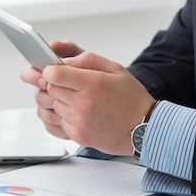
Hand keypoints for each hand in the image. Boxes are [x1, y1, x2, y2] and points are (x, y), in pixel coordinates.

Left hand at [22, 41, 154, 154]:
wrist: (145, 129)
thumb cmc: (131, 98)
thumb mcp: (115, 69)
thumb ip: (87, 60)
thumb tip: (64, 61)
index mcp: (93, 83)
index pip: (54, 74)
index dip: (50, 70)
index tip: (53, 70)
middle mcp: (84, 103)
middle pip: (50, 89)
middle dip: (55, 84)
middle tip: (67, 84)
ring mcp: (80, 121)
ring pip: (52, 106)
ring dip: (59, 101)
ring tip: (76, 99)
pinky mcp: (78, 135)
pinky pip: (58, 122)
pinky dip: (64, 117)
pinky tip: (79, 114)